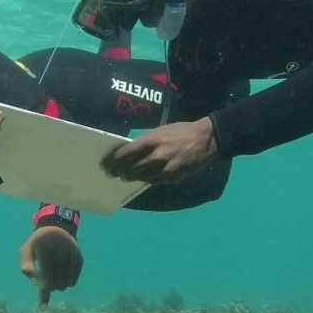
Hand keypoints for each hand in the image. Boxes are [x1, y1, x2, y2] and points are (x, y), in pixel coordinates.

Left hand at [20, 226, 82, 309]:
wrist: (56, 229)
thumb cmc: (38, 244)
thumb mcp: (27, 251)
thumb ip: (27, 266)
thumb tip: (38, 283)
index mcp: (44, 246)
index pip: (46, 270)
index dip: (45, 282)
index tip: (44, 289)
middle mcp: (59, 248)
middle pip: (57, 277)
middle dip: (51, 285)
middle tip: (48, 286)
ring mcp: (71, 252)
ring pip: (66, 279)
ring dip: (60, 286)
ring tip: (56, 284)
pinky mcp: (79, 256)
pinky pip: (74, 276)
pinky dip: (70, 282)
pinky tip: (66, 282)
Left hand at [102, 117, 218, 183]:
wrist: (206, 139)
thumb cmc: (181, 132)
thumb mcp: (161, 131)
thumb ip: (146, 141)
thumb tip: (130, 151)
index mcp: (152, 140)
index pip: (127, 152)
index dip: (114, 160)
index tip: (106, 164)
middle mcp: (157, 155)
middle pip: (132, 167)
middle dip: (120, 172)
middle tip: (112, 174)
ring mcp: (166, 168)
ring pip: (143, 177)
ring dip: (132, 177)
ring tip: (125, 177)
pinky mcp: (174, 178)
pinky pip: (156, 181)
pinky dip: (148, 179)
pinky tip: (144, 178)